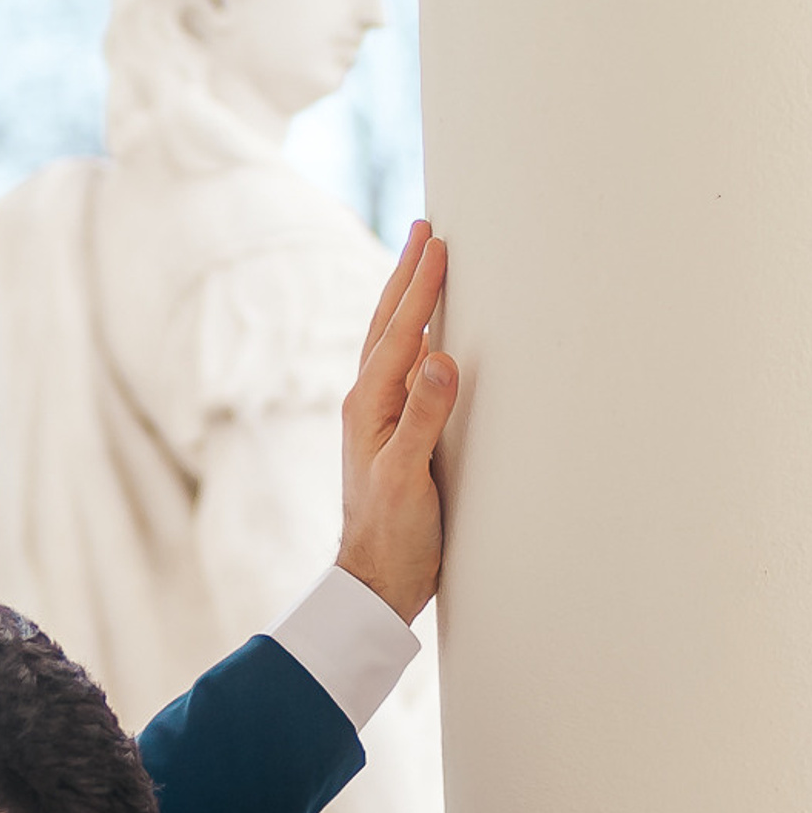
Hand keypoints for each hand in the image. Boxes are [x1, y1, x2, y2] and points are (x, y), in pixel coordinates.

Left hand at [335, 219, 459, 623]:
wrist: (377, 582)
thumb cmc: (392, 536)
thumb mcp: (408, 476)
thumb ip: (424, 417)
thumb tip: (441, 358)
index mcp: (369, 406)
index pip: (400, 332)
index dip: (420, 286)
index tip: (437, 243)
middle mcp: (369, 406)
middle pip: (389, 326)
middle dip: (408, 277)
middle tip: (424, 230)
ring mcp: (380, 421)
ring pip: (395, 346)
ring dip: (409, 303)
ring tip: (423, 267)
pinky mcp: (395, 439)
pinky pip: (406, 374)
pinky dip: (417, 343)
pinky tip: (428, 340)